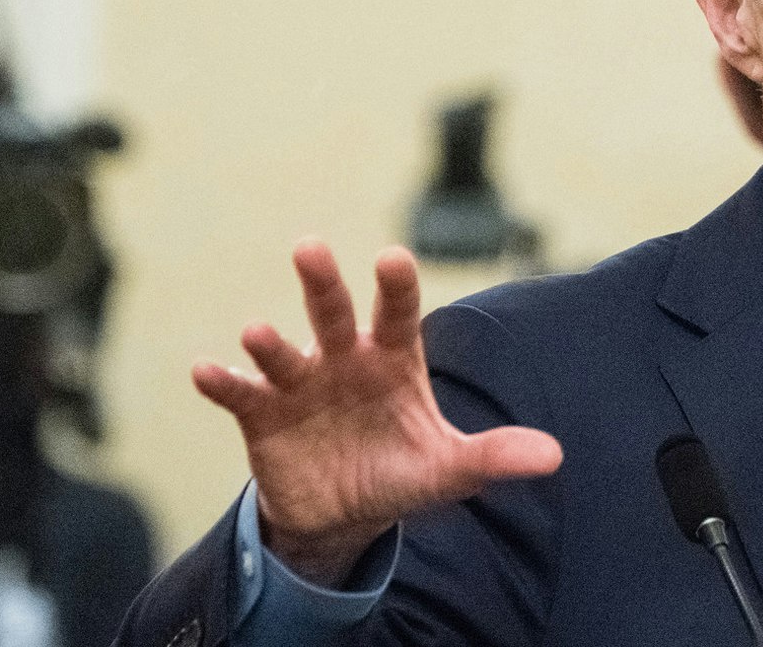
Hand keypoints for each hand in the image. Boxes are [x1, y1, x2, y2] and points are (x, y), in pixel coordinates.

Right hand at [192, 241, 562, 585]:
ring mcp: (300, 385)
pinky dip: (224, 383)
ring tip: (256, 332)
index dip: (395, 288)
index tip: (393, 258)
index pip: (398, 316)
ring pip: (283, 354)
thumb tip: (555, 457)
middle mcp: (345, 360)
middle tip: (310, 248)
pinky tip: (207, 371)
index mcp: (393, 361)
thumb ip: (493, 456)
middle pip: (332, 314)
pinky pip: (240, 395)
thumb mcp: (448, 469)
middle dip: (322, 284)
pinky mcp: (262, 417)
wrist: (343, 514)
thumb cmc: (400, 471)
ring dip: (269, 344)